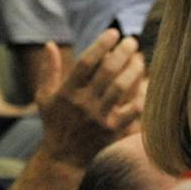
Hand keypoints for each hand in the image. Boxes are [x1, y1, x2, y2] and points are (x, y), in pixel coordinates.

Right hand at [38, 28, 144, 165]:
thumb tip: (50, 44)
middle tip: (132, 41)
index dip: (101, 45)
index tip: (113, 32)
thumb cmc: (54, 122)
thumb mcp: (44, 96)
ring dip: (133, 70)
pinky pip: (132, 110)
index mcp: (67, 92)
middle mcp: (83, 103)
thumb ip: (48, 70)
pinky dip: (141, 96)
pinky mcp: (112, 130)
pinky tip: (146, 84)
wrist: (64, 157)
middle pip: (107, 71)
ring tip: (140, 59)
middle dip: (122, 52)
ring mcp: (99, 117)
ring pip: (120, 88)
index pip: (86, 63)